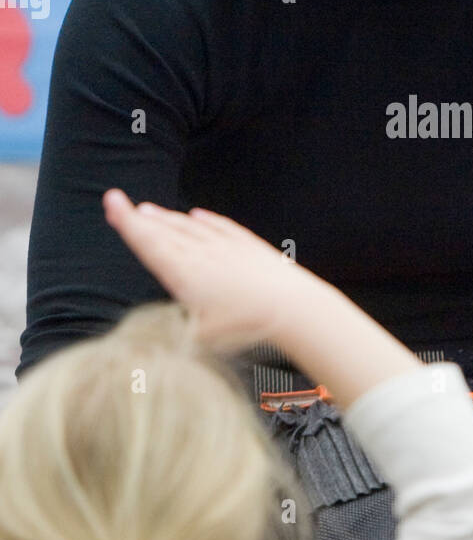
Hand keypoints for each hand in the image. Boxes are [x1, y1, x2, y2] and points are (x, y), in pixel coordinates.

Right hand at [102, 188, 295, 352]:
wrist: (292, 307)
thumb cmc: (246, 327)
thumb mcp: (202, 337)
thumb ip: (178, 331)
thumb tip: (161, 336)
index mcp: (184, 274)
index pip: (149, 244)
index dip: (128, 224)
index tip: (113, 202)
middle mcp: (202, 255)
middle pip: (165, 232)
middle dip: (139, 218)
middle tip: (118, 202)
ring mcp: (226, 247)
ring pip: (190, 227)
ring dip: (167, 218)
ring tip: (149, 211)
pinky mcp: (248, 247)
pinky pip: (221, 228)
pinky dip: (206, 220)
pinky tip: (196, 215)